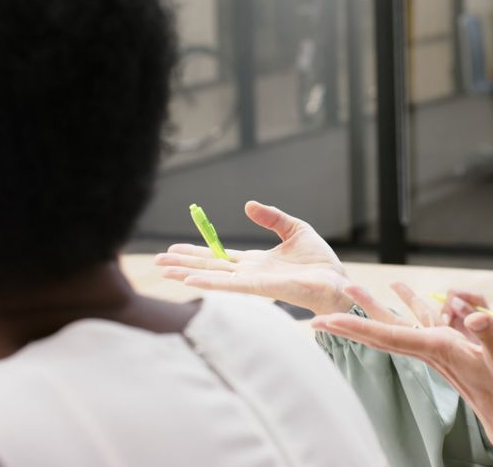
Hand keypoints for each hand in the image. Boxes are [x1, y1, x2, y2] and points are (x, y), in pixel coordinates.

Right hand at [154, 201, 353, 314]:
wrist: (335, 280)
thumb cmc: (318, 261)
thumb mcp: (294, 229)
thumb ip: (271, 217)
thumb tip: (248, 205)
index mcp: (254, 262)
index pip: (217, 257)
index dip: (195, 252)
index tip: (173, 247)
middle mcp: (248, 273)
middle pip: (208, 267)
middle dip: (182, 263)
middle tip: (157, 260)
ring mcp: (251, 282)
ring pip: (212, 276)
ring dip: (187, 273)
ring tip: (163, 270)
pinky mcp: (260, 288)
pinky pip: (229, 285)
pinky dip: (208, 282)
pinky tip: (189, 280)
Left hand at [312, 284, 492, 461]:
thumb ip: (491, 335)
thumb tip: (474, 314)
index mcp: (436, 349)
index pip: (386, 336)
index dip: (354, 327)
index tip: (326, 322)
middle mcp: (428, 346)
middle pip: (380, 328)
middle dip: (349, 319)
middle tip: (318, 312)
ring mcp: (436, 344)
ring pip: (396, 320)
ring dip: (372, 305)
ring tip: (351, 287)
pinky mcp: (447, 342)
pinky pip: (422, 316)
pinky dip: (410, 300)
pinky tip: (401, 289)